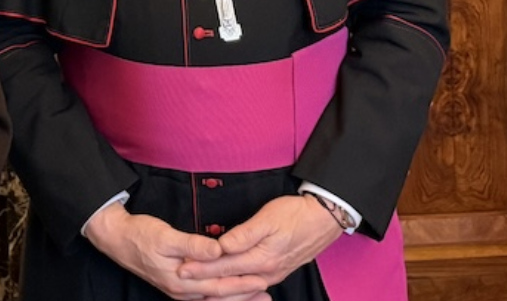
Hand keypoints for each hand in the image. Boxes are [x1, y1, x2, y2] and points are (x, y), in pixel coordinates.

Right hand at [84, 202, 269, 299]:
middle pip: (219, 297)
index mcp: (180, 281)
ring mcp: (178, 289)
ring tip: (257, 296)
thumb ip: (193, 245)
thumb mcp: (166, 236)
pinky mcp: (177, 283)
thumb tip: (219, 251)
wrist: (117, 238)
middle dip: (244, 295)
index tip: (262, 280)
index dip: (242, 284)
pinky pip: (204, 294)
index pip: (219, 286)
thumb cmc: (141, 235)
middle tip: (268, 293)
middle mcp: (181, 290)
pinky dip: (221, 294)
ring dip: (236, 297)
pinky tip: (229, 292)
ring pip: (213, 298)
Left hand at [176, 194, 341, 290]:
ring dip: (219, 291)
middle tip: (182, 279)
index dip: (202, 267)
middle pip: (230, 281)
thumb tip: (222, 246)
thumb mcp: (268, 218)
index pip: (224, 265)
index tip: (183, 268)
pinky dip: (236, 292)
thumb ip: (244, 234)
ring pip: (241, 289)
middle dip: (204, 282)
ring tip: (199, 292)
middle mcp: (267, 272)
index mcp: (262, 258)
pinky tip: (228, 292)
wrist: (325, 219)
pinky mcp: (277, 272)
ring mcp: (273, 274)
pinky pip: (251, 287)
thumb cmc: (295, 214)